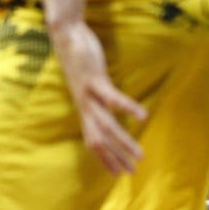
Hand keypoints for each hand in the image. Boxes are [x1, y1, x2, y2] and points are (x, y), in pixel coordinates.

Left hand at [51, 21, 146, 174]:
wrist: (65, 35)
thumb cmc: (79, 59)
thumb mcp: (88, 84)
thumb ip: (96, 97)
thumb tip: (105, 109)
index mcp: (83, 108)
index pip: (91, 140)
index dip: (103, 158)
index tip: (117, 174)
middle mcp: (84, 105)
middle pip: (98, 139)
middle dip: (114, 157)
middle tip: (131, 173)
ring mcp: (88, 93)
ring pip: (106, 124)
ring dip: (123, 142)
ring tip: (140, 154)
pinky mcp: (94, 79)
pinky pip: (112, 98)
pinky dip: (127, 108)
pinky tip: (143, 117)